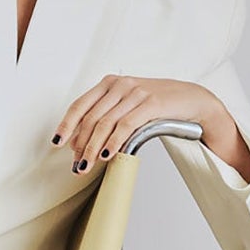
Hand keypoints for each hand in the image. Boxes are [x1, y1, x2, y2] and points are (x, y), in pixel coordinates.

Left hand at [52, 75, 228, 172]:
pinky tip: (108, 155)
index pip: (79, 105)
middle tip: (77, 164)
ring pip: (105, 124)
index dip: (66, 125)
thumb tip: (82, 140)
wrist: (192, 99)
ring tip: (87, 166)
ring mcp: (136, 92)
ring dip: (93, 148)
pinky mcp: (151, 103)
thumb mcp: (127, 104)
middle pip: (91, 118)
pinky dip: (114, 142)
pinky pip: (126, 126)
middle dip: (81, 145)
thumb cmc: (157, 104)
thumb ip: (106, 114)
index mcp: (109, 83)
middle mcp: (120, 84)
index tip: (57, 143)